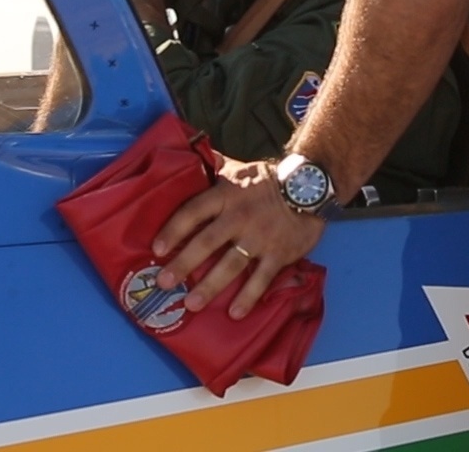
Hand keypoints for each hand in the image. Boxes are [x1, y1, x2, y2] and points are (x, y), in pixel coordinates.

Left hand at [152, 157, 324, 319]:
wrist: (310, 185)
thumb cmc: (268, 179)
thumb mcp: (239, 168)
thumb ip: (214, 167)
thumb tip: (188, 155)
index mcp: (226, 195)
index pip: (193, 212)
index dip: (173, 230)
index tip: (157, 248)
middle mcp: (239, 217)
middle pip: (206, 242)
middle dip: (183, 264)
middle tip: (164, 282)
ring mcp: (260, 237)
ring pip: (230, 265)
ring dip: (210, 286)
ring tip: (191, 304)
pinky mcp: (279, 253)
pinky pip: (262, 278)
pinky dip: (249, 296)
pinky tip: (235, 313)